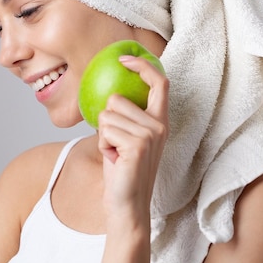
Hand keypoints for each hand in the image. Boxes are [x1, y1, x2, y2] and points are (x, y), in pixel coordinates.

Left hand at [97, 55, 168, 220]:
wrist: (127, 203)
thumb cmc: (122, 170)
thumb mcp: (127, 137)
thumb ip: (126, 115)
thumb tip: (109, 91)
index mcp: (160, 120)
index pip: (160, 83)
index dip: (143, 66)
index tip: (124, 59)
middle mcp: (159, 125)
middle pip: (117, 99)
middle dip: (107, 121)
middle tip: (116, 145)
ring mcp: (150, 134)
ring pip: (107, 114)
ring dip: (103, 135)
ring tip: (115, 153)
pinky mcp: (137, 145)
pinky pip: (104, 129)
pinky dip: (102, 145)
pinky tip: (114, 160)